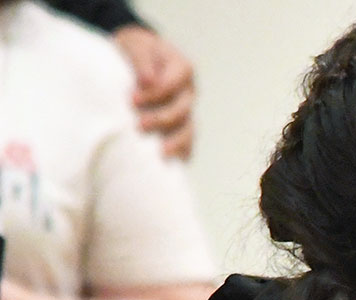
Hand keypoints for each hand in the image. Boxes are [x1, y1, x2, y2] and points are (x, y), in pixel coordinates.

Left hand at [112, 25, 196, 158]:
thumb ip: (142, 61)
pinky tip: (177, 162)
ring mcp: (186, 107)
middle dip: (162, 119)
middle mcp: (188, 91)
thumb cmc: (137, 48)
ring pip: (188, 128)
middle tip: (140, 125)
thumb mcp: (137, 46)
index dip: (155, 94)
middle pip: (182, 109)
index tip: (132, 99)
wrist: (139, 54)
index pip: (173, 85)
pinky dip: (184, 151)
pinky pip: (188, 139)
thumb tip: (148, 81)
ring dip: (177, 141)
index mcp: (182, 68)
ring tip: (162, 153)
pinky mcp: (180, 121)